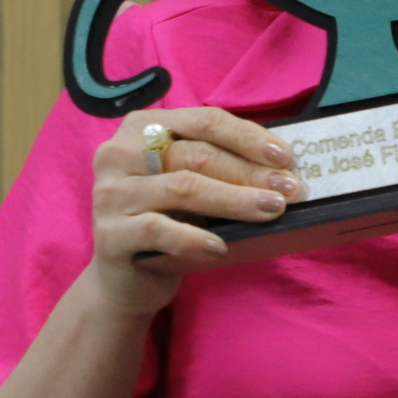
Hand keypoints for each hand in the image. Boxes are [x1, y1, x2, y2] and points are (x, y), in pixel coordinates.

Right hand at [87, 108, 302, 315]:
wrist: (125, 277)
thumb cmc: (168, 219)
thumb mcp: (191, 182)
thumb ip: (220, 165)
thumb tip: (280, 166)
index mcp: (142, 127)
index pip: (203, 121)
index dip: (248, 137)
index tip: (285, 157)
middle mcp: (119, 153)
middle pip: (196, 154)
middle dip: (249, 171)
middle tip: (288, 189)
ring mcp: (110, 193)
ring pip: (183, 188)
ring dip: (234, 199)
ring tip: (270, 210)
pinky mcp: (109, 234)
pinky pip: (159, 230)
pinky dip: (195, 237)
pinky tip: (221, 247)